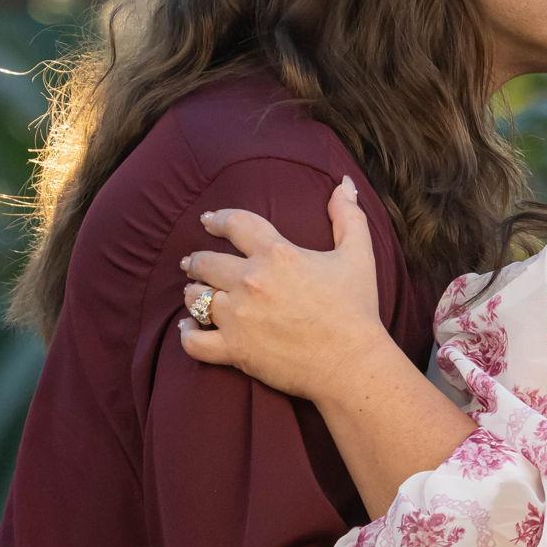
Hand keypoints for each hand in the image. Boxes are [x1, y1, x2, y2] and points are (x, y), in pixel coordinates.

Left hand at [179, 177, 385, 401]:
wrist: (351, 363)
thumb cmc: (357, 309)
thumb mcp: (358, 255)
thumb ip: (348, 216)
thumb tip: (343, 183)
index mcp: (277, 254)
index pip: (236, 224)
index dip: (218, 219)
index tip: (208, 221)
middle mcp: (250, 281)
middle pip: (206, 261)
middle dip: (196, 260)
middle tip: (191, 262)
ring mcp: (239, 317)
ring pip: (196, 297)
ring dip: (193, 292)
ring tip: (193, 293)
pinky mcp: (235, 349)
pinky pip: (194, 341)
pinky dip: (187, 333)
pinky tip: (188, 328)